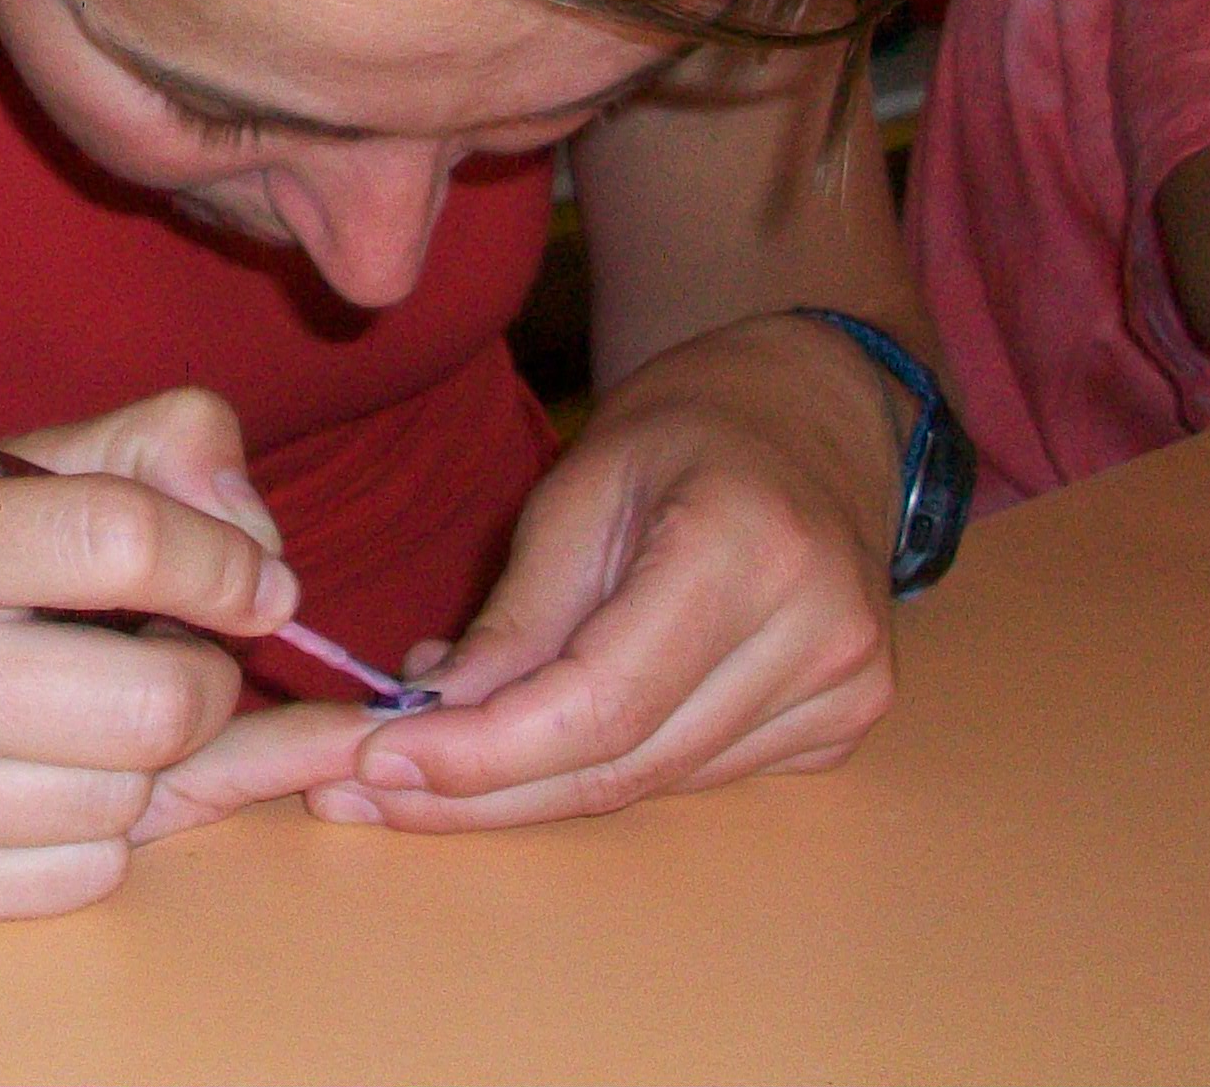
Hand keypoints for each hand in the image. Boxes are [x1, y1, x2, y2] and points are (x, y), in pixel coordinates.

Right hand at [0, 388, 380, 929]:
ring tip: (94, 717)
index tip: (253, 582)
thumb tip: (261, 537)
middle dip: (202, 681)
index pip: (119, 537)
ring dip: (153, 765)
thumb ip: (153, 449)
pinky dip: (102, 837)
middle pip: (154, 703)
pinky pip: (85, 878)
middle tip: (169, 659)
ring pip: (128, 803)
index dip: (226, 562)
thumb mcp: (10, 474)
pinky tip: (50, 786)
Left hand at [309, 313, 901, 831]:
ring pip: (650, 786)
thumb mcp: (578, 485)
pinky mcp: (841, 725)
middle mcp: (817, 634)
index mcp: (747, 548)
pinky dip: (599, 766)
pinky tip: (536, 737)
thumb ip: (515, 616)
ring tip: (425, 754)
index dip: (482, 752)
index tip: (375, 761)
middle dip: (479, 791)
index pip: (599, 701)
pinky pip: (691, 776)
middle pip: (622, 765)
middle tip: (364, 791)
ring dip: (526, 788)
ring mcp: (845, 690)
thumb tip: (427, 721)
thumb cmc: (688, 429)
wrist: (817, 417)